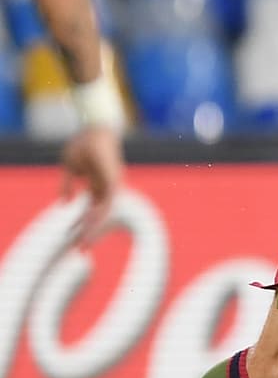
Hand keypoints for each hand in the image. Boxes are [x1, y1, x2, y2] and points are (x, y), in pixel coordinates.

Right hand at [61, 125, 122, 245]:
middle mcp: (108, 188)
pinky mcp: (113, 180)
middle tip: (80, 250)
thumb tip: (65, 204)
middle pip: (99, 216)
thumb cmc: (85, 144)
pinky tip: (91, 224)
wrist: (96, 127)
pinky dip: (100, 213)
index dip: (84, 224)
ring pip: (104, 212)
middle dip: (90, 233)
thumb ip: (68, 185)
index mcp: (99, 186)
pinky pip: (107, 201)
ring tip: (84, 243)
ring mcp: (112, 185)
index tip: (75, 239)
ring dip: (94, 228)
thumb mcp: (71, 167)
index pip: (92, 210)